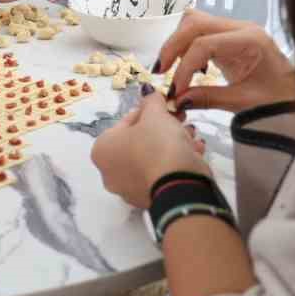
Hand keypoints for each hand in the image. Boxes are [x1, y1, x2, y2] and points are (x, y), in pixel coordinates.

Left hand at [91, 90, 211, 208]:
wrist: (178, 185)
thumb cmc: (158, 144)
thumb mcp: (155, 114)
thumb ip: (151, 102)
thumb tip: (150, 95)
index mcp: (101, 149)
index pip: (125, 123)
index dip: (147, 112)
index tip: (164, 108)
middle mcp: (109, 172)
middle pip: (139, 142)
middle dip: (162, 129)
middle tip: (179, 119)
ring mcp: (128, 189)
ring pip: (151, 159)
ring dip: (172, 144)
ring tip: (190, 136)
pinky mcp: (149, 199)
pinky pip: (161, 174)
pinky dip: (174, 163)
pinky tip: (193, 152)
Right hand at [154, 11, 294, 113]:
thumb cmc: (280, 100)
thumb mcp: (244, 102)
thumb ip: (208, 98)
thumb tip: (177, 100)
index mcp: (251, 40)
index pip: (204, 43)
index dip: (184, 66)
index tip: (176, 90)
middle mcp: (242, 27)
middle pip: (194, 22)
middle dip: (173, 46)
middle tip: (162, 72)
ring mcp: (235, 29)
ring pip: (194, 21)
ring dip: (177, 42)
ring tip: (172, 69)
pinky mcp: (230, 37)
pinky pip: (200, 32)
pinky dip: (187, 46)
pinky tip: (188, 68)